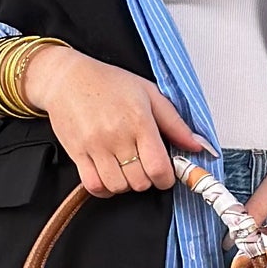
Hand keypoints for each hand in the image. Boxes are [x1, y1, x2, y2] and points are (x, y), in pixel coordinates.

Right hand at [20, 45, 212, 196]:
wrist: (67, 79)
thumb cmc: (108, 83)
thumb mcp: (149, 94)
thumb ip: (175, 123)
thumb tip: (199, 145)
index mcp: (139, 121)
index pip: (158, 167)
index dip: (166, 178)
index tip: (165, 174)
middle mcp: (117, 136)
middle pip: (140, 181)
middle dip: (147, 179)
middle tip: (145, 166)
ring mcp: (95, 146)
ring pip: (118, 187)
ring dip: (126, 184)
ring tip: (127, 169)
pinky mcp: (77, 154)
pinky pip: (94, 186)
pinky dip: (105, 189)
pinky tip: (110, 176)